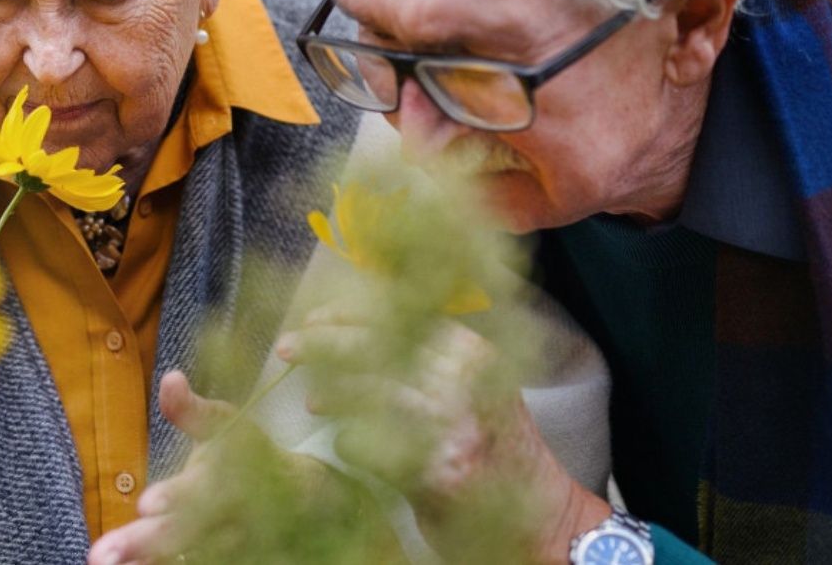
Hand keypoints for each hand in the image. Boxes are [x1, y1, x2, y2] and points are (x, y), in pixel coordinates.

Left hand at [88, 370, 234, 564]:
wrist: (296, 498)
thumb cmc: (248, 453)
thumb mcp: (225, 424)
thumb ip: (192, 410)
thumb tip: (169, 378)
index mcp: (229, 474)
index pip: (203, 487)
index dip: (177, 497)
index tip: (145, 504)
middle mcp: (229, 517)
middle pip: (187, 532)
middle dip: (147, 542)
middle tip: (102, 555)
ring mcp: (228, 548)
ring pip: (189, 558)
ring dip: (147, 563)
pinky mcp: (228, 560)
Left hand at [276, 305, 610, 563]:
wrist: (544, 518)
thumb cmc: (496, 448)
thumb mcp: (473, 385)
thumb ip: (423, 357)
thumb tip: (348, 331)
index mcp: (469, 350)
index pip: (397, 313)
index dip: (347, 313)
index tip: (314, 318)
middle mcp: (464, 379)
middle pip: (376, 346)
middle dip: (324, 343)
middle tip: (287, 347)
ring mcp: (453, 424)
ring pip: (370, 391)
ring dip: (332, 394)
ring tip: (311, 401)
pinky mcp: (438, 471)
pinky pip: (372, 447)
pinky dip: (351, 444)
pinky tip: (344, 445)